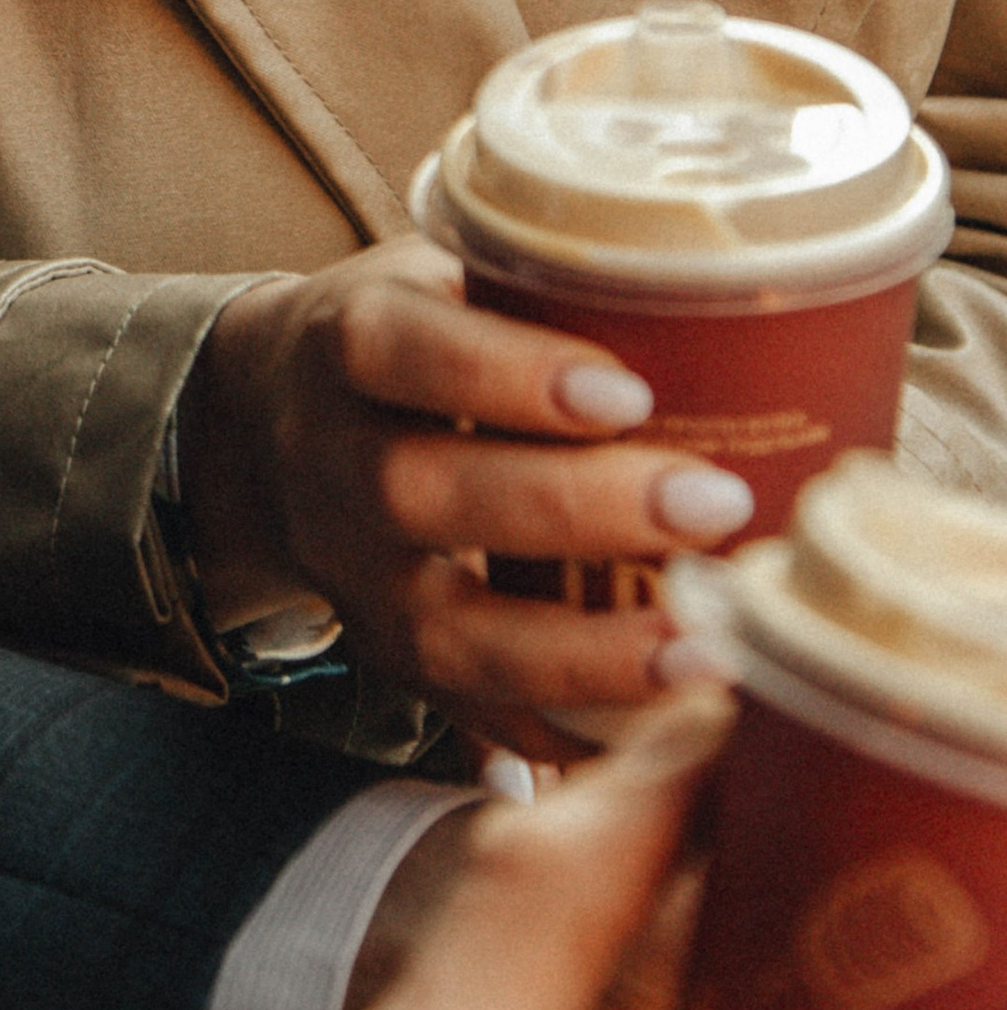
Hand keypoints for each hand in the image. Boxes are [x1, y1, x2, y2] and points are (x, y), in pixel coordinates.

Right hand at [174, 242, 753, 755]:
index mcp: (345, 344)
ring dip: (579, 650)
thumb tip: (735, 297)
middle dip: (573, 508)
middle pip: (418, 493)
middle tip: (714, 505)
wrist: (274, 424)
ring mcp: (349, 575)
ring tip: (705, 648)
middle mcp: (328, 462)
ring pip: (437, 629)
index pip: (402, 352)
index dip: (506, 375)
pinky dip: (562, 733)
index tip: (629, 391)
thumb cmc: (420, 336)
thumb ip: (552, 287)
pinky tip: (660, 734)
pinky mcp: (384, 655)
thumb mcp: (452, 275)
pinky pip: (464, 712)